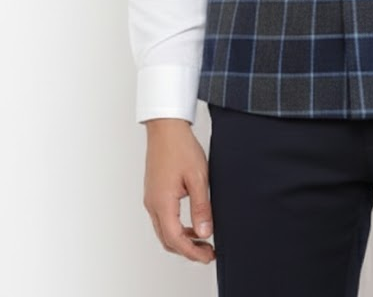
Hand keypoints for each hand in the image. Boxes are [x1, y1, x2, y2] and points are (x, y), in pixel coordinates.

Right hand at [143, 119, 214, 263]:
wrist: (166, 127)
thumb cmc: (180, 147)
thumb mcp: (198, 177)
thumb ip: (201, 207)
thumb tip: (204, 232)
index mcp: (162, 202)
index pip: (175, 239)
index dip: (192, 252)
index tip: (208, 256)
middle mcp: (152, 204)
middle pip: (167, 239)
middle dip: (187, 250)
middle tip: (208, 253)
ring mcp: (151, 198)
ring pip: (164, 230)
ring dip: (182, 240)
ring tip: (203, 240)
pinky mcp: (154, 192)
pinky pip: (163, 218)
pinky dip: (177, 227)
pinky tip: (192, 224)